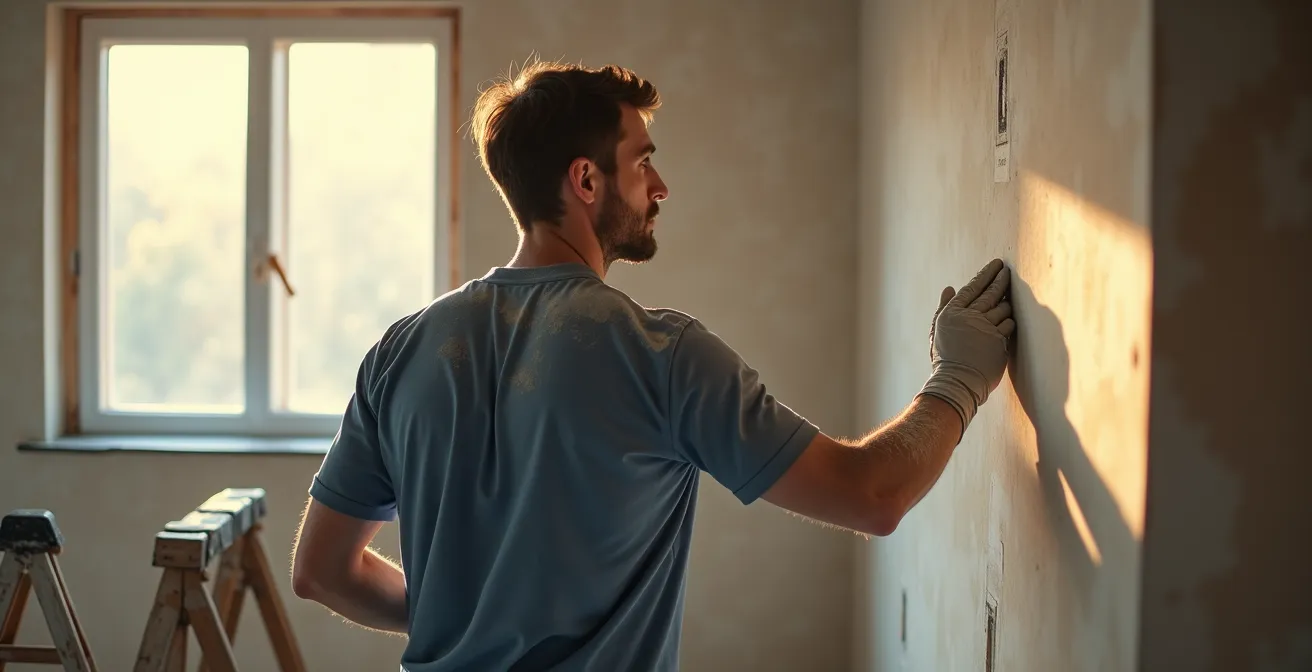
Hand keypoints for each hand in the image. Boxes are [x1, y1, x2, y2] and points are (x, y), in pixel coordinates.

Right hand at [919, 258, 1015, 436]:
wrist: (957, 382)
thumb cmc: (946, 358)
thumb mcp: (939, 330)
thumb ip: (944, 308)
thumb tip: (949, 288)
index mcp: (952, 312)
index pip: (973, 287)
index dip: (986, 274)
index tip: (996, 264)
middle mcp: (968, 316)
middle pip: (991, 292)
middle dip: (1001, 279)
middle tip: (1008, 271)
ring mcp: (984, 327)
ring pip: (1003, 307)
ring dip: (1006, 303)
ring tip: (1007, 300)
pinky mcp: (997, 339)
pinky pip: (1008, 324)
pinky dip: (1008, 321)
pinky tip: (1006, 322)